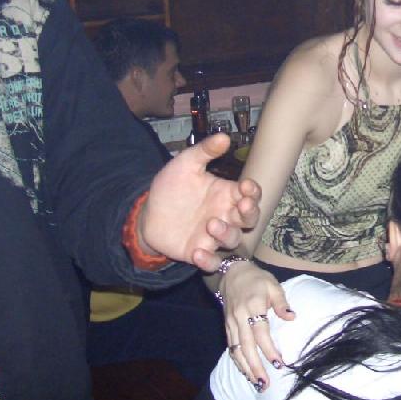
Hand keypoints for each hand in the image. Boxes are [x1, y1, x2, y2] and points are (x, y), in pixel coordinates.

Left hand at [138, 134, 261, 270]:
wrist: (147, 213)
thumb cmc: (171, 188)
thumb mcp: (185, 164)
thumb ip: (205, 152)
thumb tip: (224, 137)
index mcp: (226, 194)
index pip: (250, 194)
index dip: (253, 192)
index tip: (247, 186)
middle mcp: (225, 215)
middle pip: (249, 218)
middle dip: (250, 213)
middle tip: (242, 205)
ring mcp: (212, 236)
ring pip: (233, 240)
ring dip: (227, 233)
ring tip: (210, 224)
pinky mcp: (198, 252)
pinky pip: (212, 262)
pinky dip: (209, 260)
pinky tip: (198, 252)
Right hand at [218, 260, 294, 390]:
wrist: (232, 273)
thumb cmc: (257, 279)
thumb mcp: (273, 285)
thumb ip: (281, 302)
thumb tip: (292, 317)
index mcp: (252, 306)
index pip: (260, 332)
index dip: (269, 349)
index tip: (279, 363)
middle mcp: (239, 317)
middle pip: (246, 347)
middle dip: (256, 367)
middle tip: (265, 383)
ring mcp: (231, 323)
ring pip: (236, 350)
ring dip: (246, 369)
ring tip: (257, 384)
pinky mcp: (226, 327)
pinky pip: (231, 347)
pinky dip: (238, 362)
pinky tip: (246, 372)